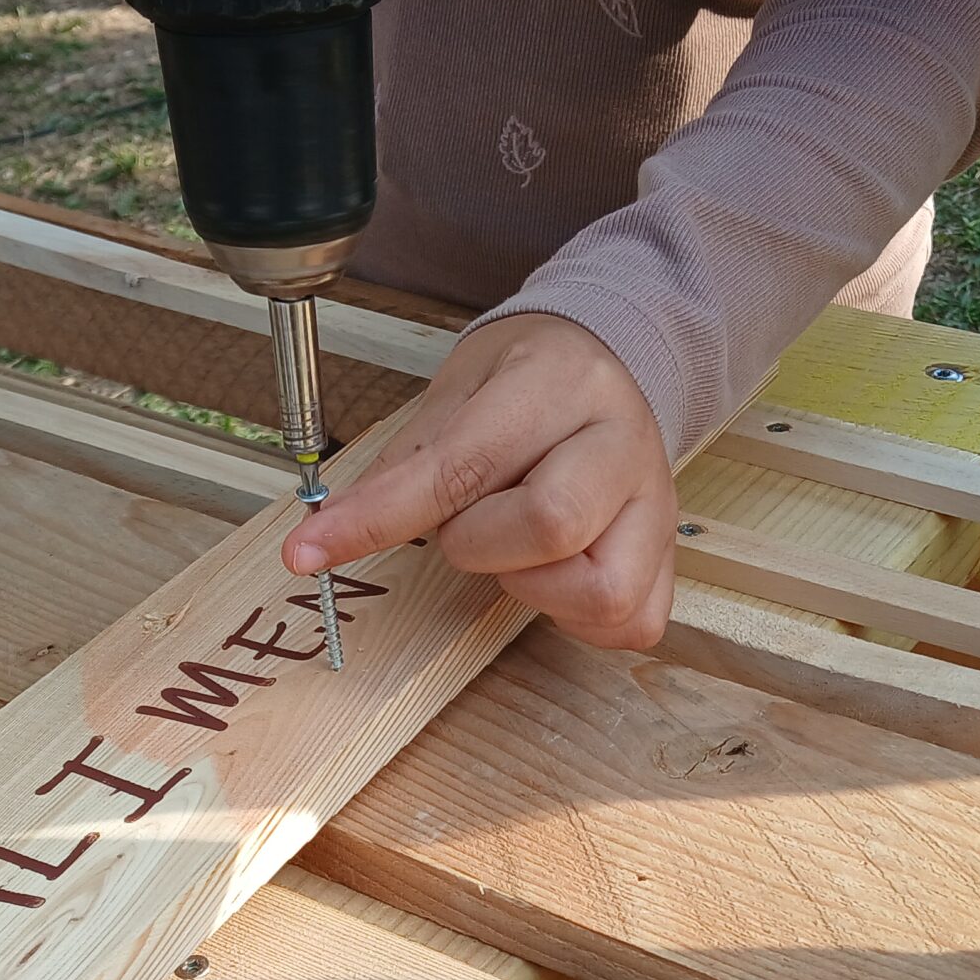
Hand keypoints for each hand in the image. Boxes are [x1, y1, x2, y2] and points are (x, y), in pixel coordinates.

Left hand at [282, 313, 677, 648]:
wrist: (612, 359)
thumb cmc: (527, 380)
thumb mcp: (457, 391)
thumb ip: (406, 463)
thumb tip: (330, 531)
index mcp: (559, 383)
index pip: (461, 467)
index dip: (379, 518)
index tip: (310, 552)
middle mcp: (622, 439)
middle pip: (548, 526)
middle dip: (477, 544)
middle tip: (467, 523)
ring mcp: (657, 503)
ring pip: (600, 589)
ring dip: (532, 586)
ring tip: (515, 549)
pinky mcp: (670, 552)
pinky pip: (631, 621)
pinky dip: (576, 616)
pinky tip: (553, 575)